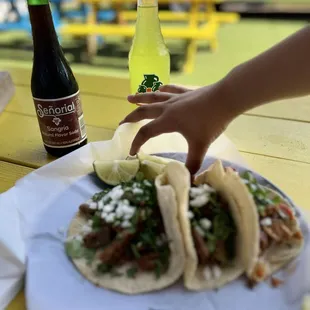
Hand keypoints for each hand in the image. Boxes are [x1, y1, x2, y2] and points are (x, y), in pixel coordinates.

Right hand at [120, 83, 234, 174]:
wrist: (226, 99)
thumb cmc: (211, 122)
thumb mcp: (200, 145)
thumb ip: (193, 163)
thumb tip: (188, 180)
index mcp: (168, 121)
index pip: (146, 132)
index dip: (136, 142)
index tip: (131, 152)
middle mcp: (168, 108)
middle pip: (143, 112)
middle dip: (131, 118)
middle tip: (121, 122)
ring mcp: (177, 98)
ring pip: (153, 97)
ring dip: (140, 99)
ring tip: (130, 98)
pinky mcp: (186, 92)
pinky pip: (170, 90)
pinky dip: (162, 90)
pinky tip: (160, 89)